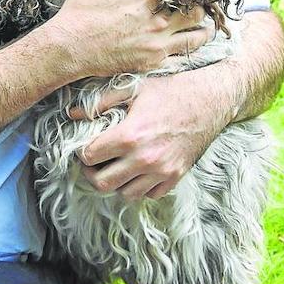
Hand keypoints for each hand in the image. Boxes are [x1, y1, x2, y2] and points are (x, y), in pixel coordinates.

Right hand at [47, 0, 214, 79]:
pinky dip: (188, 48)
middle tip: (199, 3)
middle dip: (199, 7)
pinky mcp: (151, 63)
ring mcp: (157, 46)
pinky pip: (181, 57)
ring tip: (202, 25)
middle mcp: (158, 23)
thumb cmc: (83, 10)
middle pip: (195, 14)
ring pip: (195, 38)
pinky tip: (186, 42)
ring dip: (202, 30)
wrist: (69, 47)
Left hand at [73, 69, 235, 200]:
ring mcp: (162, 171)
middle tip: (94, 162)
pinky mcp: (175, 177)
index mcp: (130, 135)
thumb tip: (72, 113)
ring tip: (115, 167)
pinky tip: (137, 170)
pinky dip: (139, 187)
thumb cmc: (171, 90)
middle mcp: (144, 158)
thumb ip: (101, 102)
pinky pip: (149, 195)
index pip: (90, 157)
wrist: (210, 100)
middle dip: (93, 173)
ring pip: (125, 194)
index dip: (82, 151)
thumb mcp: (134, 88)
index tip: (86, 146)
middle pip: (103, 183)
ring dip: (116, 182)